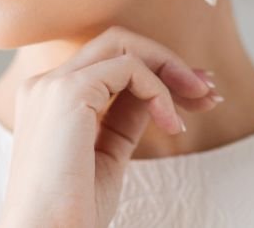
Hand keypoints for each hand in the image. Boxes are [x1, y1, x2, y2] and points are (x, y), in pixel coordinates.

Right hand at [0, 25, 221, 227]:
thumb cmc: (71, 210)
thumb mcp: (107, 155)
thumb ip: (124, 117)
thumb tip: (155, 94)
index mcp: (48, 99)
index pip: (107, 63)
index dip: (156, 71)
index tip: (195, 95)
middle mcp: (45, 84)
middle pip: (115, 43)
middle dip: (167, 61)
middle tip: (208, 91)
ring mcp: (53, 84)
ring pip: (122, 45)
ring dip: (170, 69)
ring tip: (201, 102)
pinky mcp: (68, 93)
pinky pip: (128, 68)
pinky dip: (159, 90)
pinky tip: (171, 124)